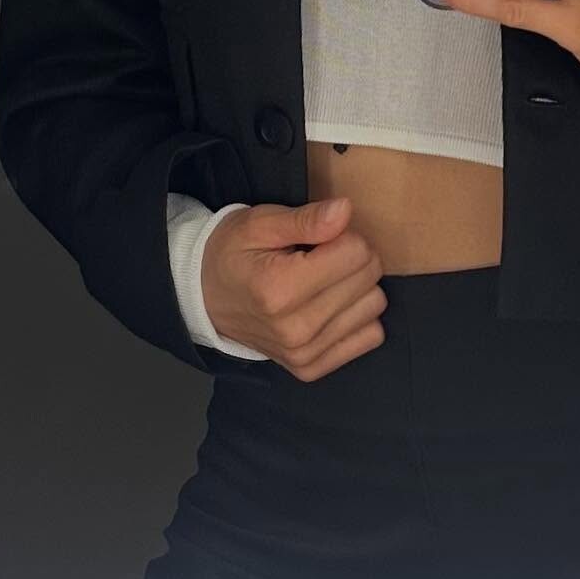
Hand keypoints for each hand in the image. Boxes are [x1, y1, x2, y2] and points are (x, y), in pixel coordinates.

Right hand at [202, 197, 388, 380]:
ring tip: (324, 279)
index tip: (319, 237)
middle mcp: (295, 328)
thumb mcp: (261, 223)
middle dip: (353, 256)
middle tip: (321, 255)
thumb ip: (306, 218)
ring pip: (374, 306)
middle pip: (368, 277)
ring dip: (357, 286)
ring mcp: (304, 354)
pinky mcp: (311, 368)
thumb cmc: (233, 253)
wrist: (204, 297)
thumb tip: (346, 210)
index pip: (356, 251)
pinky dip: (358, 315)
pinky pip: (370, 336)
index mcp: (280, 288)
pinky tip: (332, 303)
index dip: (343, 234)